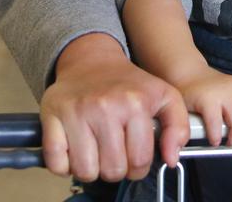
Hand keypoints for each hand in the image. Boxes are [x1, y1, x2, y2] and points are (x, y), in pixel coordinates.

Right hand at [40, 35, 189, 181]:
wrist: (92, 60)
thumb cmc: (128, 84)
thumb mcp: (165, 96)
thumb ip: (179, 126)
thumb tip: (171, 159)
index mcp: (135, 102)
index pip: (139, 161)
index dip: (138, 167)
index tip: (134, 157)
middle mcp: (105, 106)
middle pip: (112, 170)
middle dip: (115, 169)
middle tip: (114, 153)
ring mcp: (76, 111)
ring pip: (85, 171)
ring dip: (91, 169)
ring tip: (96, 152)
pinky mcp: (52, 114)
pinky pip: (56, 162)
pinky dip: (64, 166)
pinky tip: (75, 151)